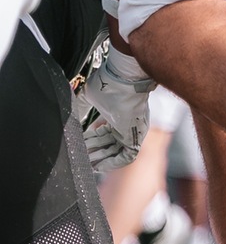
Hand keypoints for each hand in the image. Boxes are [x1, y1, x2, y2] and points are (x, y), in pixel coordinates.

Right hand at [75, 45, 154, 170]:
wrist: (123, 79)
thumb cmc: (109, 85)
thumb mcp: (88, 98)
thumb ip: (80, 109)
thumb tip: (70, 118)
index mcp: (117, 115)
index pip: (104, 133)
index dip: (91, 141)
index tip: (80, 146)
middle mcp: (126, 124)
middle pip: (109, 144)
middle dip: (94, 152)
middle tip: (81, 158)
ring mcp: (132, 130)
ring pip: (116, 151)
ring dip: (101, 159)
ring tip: (86, 163)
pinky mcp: (136, 136)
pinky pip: (126, 156)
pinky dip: (112, 162)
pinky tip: (98, 164)